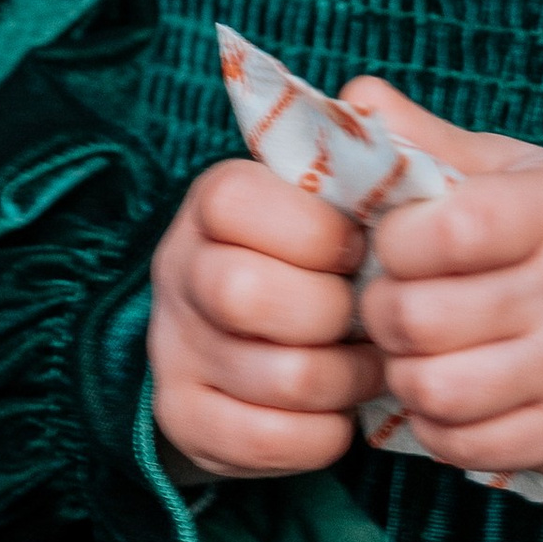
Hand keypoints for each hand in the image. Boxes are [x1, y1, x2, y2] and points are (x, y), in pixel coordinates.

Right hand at [148, 160, 378, 478]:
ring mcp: (173, 348)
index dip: (315, 232)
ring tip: (366, 366)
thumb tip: (369, 100)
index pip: (238, 200)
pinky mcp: (184, 419)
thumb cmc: (329, 257)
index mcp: (214, 201)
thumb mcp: (348, 196)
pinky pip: (265, 441)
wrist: (271, 343)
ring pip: (275, 377)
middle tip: (367, 319)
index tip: (357, 249)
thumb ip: (364, 151)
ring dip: (345, 380)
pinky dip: (321, 435)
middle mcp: (178, 269)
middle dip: (332, 315)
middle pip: (245, 294)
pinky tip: (336, 412)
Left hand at [336, 80, 542, 480]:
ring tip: (417, 353)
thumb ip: (426, 140)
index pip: (445, 231)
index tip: (397, 245)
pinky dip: (438, 426)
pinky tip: (451, 394)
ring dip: (404, 376)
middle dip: (382, 314)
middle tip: (391, 307)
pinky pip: (463, 447)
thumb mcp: (503, 173)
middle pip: (419, 318)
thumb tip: (354, 96)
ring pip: (434, 389)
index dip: (393, 244)